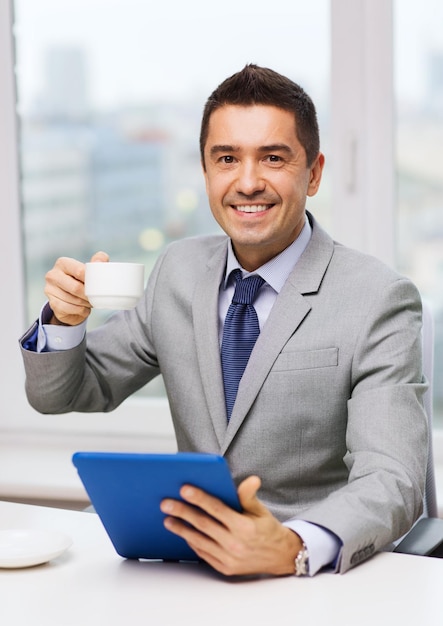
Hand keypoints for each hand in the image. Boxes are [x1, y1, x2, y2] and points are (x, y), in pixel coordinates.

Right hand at [44, 251, 108, 325]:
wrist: (72, 300)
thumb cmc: (83, 281)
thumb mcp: (92, 269)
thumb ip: (99, 260)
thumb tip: (100, 262)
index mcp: (63, 263)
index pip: (80, 271)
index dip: (92, 280)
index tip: (100, 285)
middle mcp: (53, 275)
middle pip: (76, 288)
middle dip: (89, 294)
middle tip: (96, 296)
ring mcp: (49, 290)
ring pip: (74, 300)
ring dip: (86, 303)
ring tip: (90, 301)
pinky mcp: (52, 304)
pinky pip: (70, 309)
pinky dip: (81, 310)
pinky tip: (84, 308)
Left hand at [160, 475, 302, 576]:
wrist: (280, 557)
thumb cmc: (267, 529)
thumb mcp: (260, 510)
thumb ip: (249, 495)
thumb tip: (251, 479)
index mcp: (244, 527)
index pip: (217, 509)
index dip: (200, 498)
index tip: (184, 489)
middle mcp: (235, 544)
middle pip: (203, 524)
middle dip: (182, 512)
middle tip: (166, 503)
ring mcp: (229, 558)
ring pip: (199, 540)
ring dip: (181, 529)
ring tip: (168, 519)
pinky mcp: (224, 568)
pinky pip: (203, 554)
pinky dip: (192, 542)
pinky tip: (183, 533)